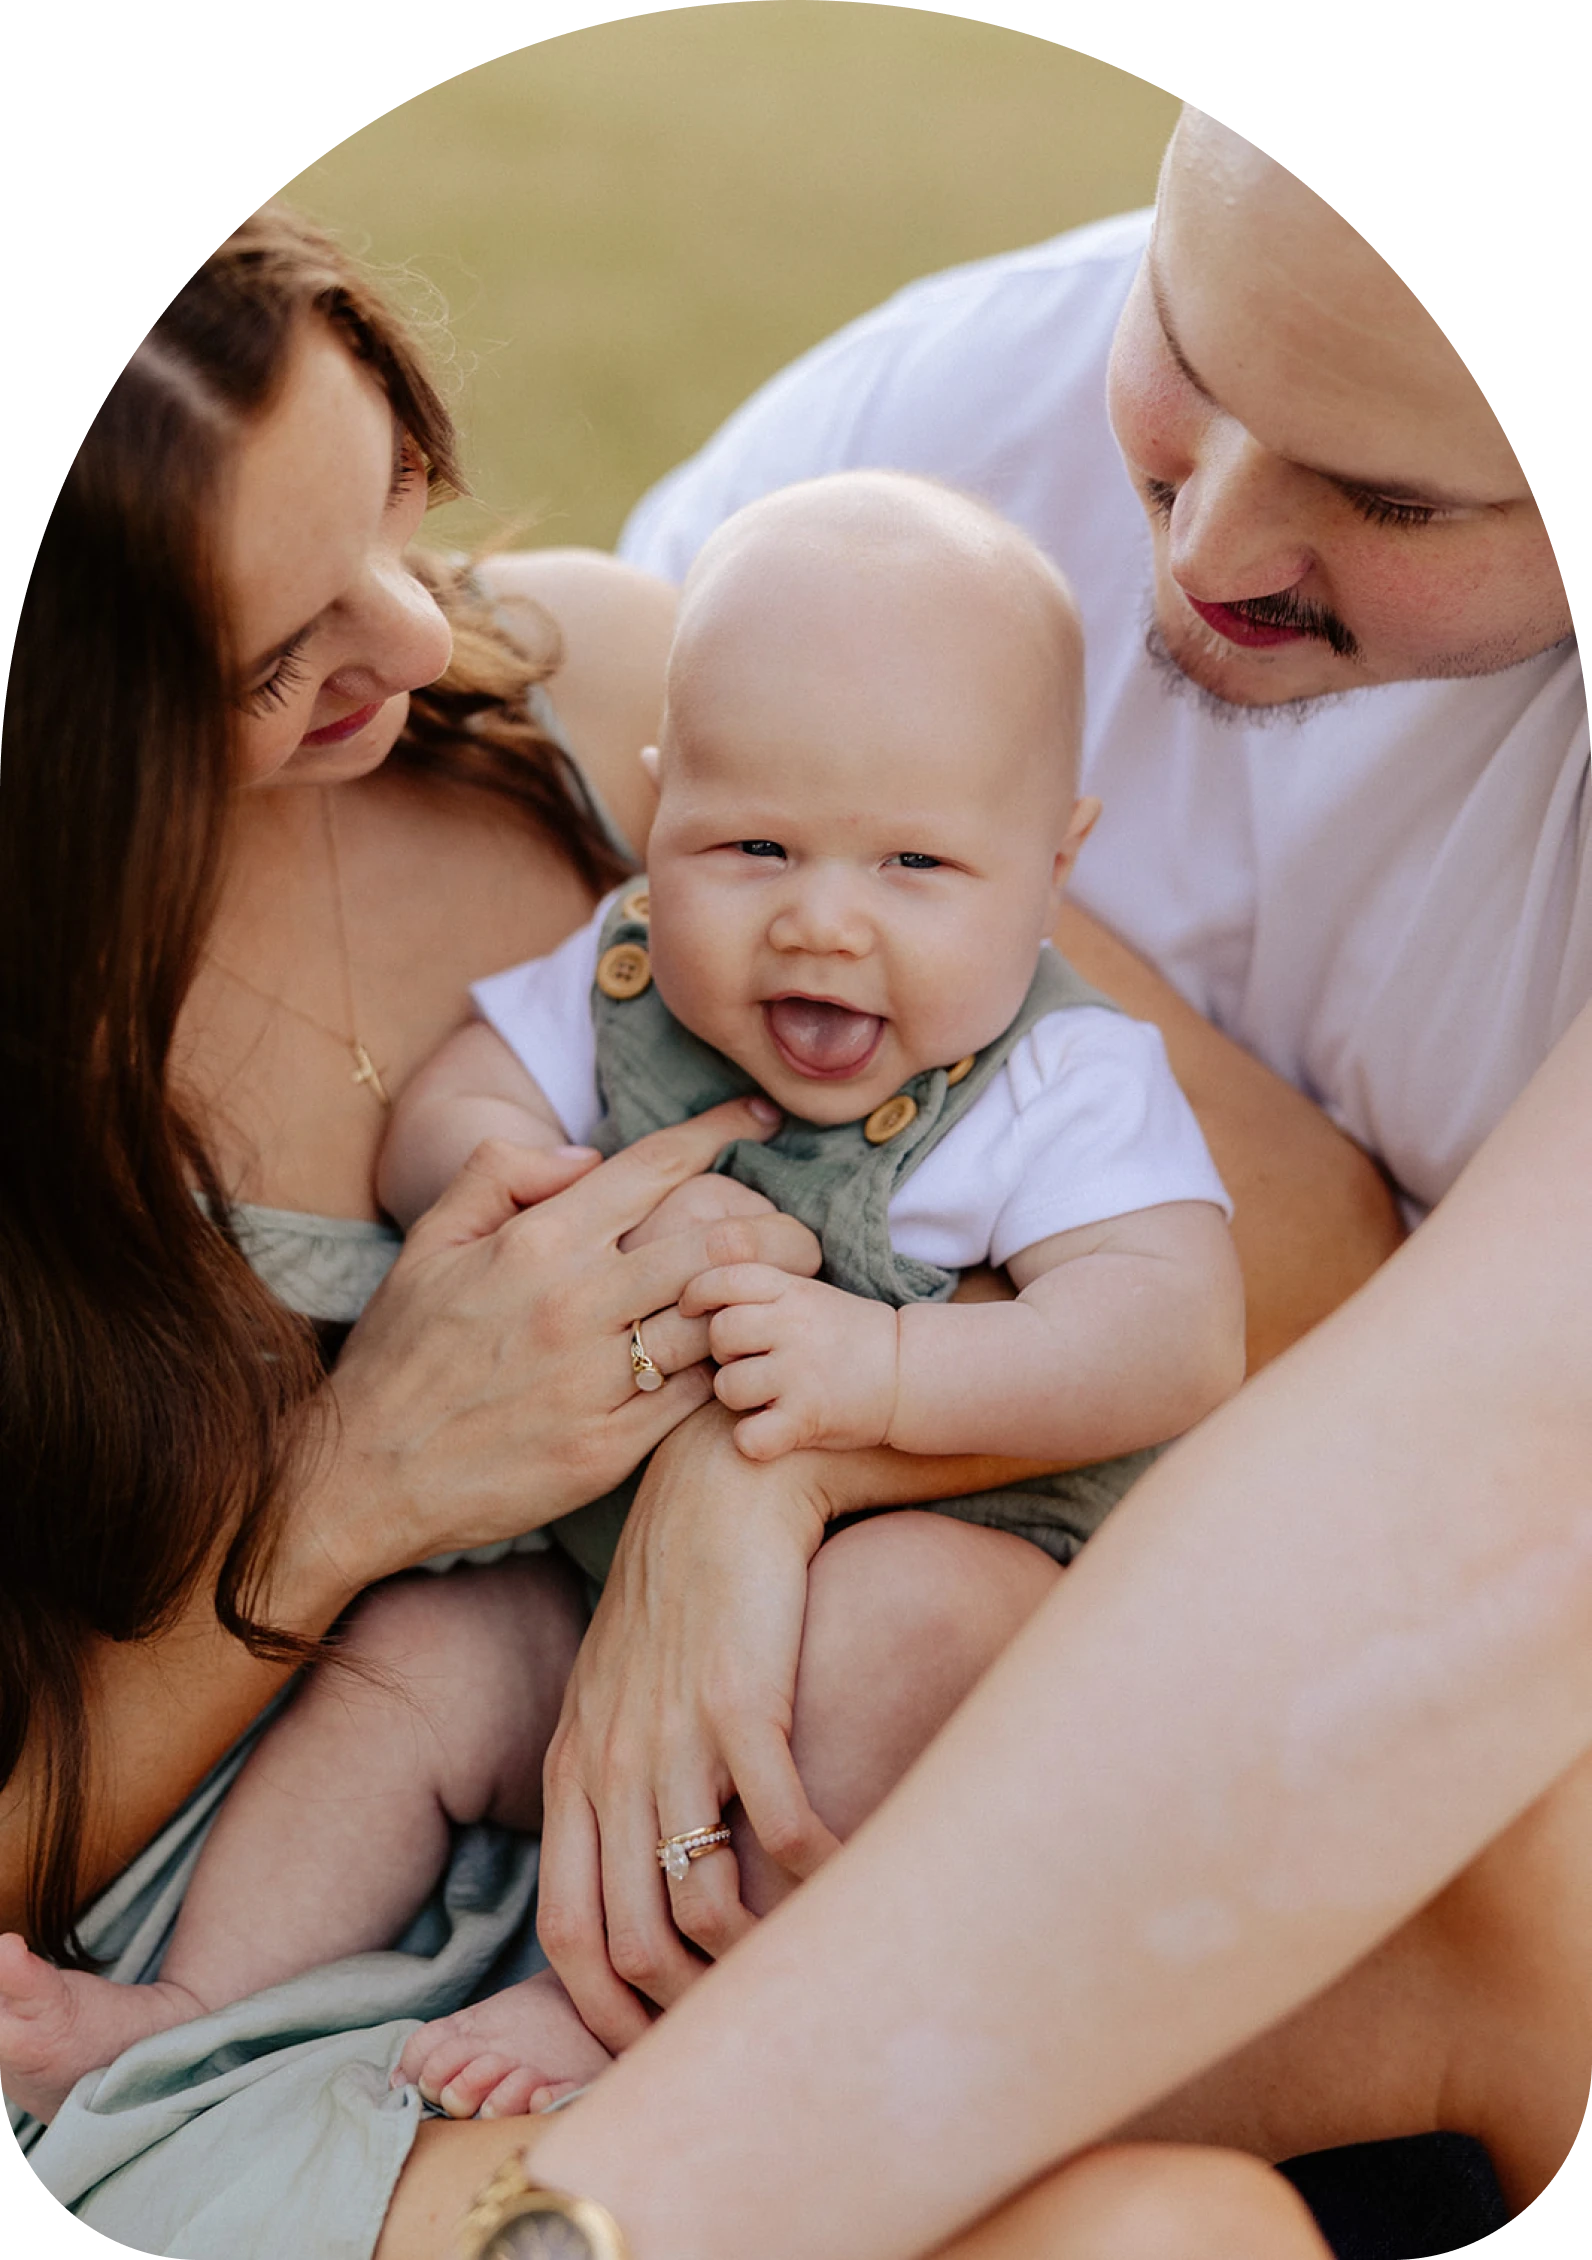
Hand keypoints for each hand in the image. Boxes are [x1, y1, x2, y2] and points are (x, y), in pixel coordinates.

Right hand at [296, 1101, 820, 1583]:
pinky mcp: (607, 1449)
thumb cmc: (399, 1357)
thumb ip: (499, 1173)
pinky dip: (725, 1374)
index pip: (654, 1166)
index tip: (763, 1114)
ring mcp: (594, 1380)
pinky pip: (693, 1398)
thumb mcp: (429, 1244)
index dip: (721, 1128)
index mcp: (536, 1241)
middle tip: (805, 1233)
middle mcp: (574, 1303)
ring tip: (787, 1299)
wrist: (361, 1476)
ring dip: (761, 1305)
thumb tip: (584, 1153)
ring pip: (714, 1321)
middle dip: (778, 1228)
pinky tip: (742, 1365)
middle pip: (715, 1241)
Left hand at [537, 1405, 841, 2051]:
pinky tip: (843, 1870)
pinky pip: (776, 1828)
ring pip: (698, 1903)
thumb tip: (643, 1868)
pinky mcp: (741, 1703)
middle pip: (629, 1938)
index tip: (651, 2044)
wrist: (716, 1487)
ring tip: (799, 1958)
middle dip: (681, 2007)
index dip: (604, 2008)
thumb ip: (614, 1773)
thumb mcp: (616, 1688)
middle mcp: (610, 1763)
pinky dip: (813, 1872)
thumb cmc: (677, 1591)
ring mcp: (671, 1737)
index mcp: (573, 1766)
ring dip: (752, 1954)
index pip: (567, 1929)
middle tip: (739, 2025)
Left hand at [683, 1265, 899, 1458]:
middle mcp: (794, 1326)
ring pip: (728, 1386)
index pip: (722, 1278)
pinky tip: (772, 1433)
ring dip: (738, 1398)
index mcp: (793, 1291)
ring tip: (766, 1398)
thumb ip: (761, 1292)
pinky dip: (753, 1441)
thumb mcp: (810, 1296)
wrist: (912, 1374)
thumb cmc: (851, 1337)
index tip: (691, 1311)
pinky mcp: (808, 1418)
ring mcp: (800, 1372)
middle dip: (723, 1353)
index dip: (696, 1294)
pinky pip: (749, 1436)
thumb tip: (694, 1293)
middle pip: (718, 1334)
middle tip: (748, 1363)